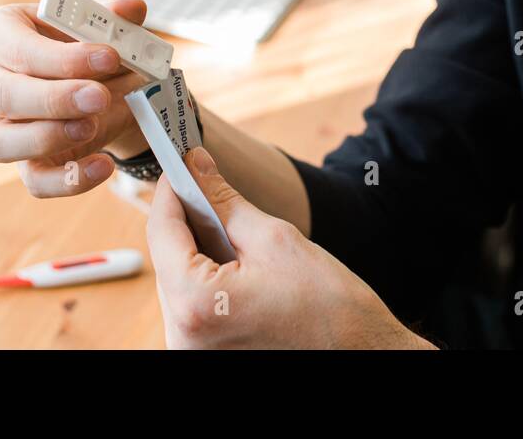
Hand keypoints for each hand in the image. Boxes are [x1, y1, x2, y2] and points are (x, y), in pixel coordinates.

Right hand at [0, 0, 151, 196]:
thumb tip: (127, 10)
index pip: (4, 41)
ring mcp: (4, 125)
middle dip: (53, 98)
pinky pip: (34, 181)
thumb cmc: (96, 38)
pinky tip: (103, 166)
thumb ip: (114, 6)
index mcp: (2, 33)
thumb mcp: (107, 12)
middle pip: (2, 94)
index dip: (54, 54)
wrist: (114, 79)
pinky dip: (67, 181)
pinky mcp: (29, 161)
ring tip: (90, 127)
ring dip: (45, 138)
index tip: (108, 56)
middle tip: (99, 96)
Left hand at [147, 147, 434, 349]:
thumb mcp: (275, 239)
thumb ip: (224, 201)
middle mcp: (182, 336)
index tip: (183, 165)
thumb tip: (196, 167)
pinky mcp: (204, 356)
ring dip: (199, 253)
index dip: (172, 191)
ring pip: (179, 283)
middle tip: (213, 192)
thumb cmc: (329, 305)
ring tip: (238, 238)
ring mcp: (191, 351)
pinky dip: (208, 281)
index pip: (162, 231)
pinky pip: (193, 306)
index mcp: (195, 303)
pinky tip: (239, 269)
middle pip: (168, 259)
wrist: (361, 355)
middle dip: (189, 222)